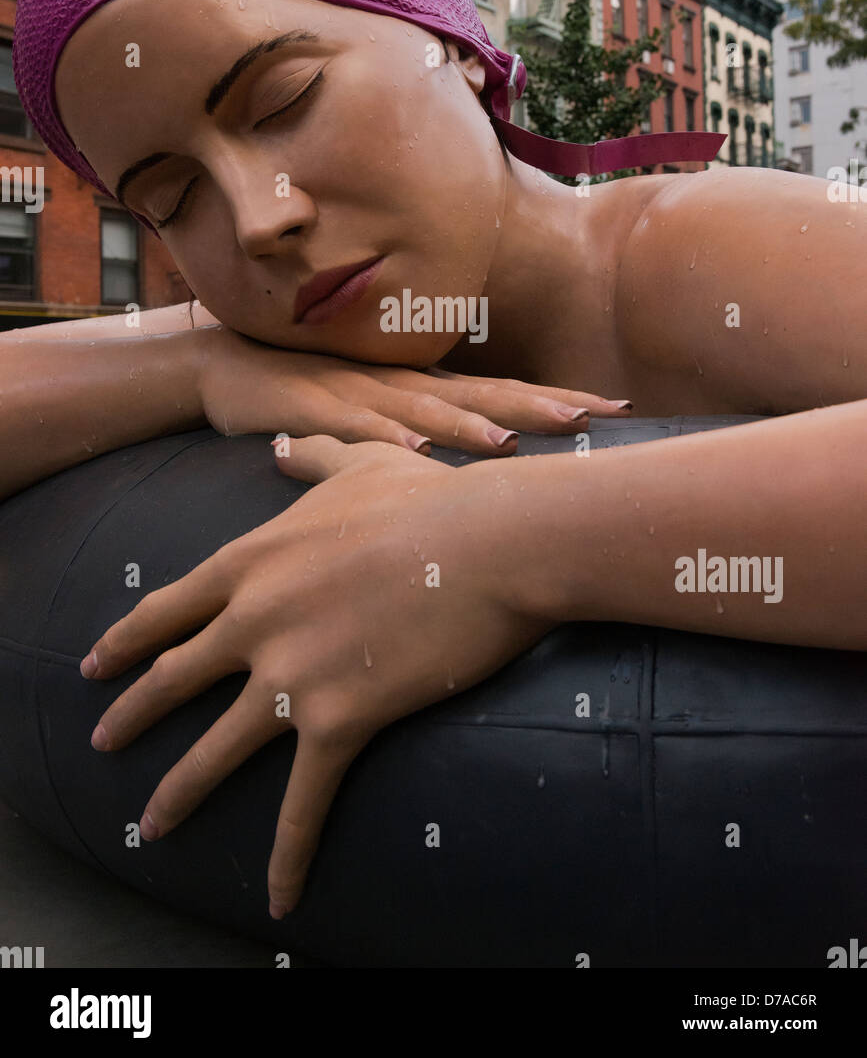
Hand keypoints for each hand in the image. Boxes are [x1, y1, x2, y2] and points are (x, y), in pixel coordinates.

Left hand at [80, 436, 552, 915]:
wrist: (489, 541)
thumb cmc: (429, 497)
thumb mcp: (359, 464)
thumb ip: (310, 460)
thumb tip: (280, 449)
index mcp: (253, 562)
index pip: (170, 608)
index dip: (126, 640)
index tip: (93, 665)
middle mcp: (254, 620)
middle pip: (173, 677)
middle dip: (132, 712)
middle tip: (101, 739)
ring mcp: (290, 674)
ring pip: (214, 749)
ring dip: (178, 793)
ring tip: (152, 825)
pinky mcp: (339, 720)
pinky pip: (302, 803)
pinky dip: (287, 855)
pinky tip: (278, 895)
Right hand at [194, 321, 631, 454]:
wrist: (222, 365)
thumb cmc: (308, 395)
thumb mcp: (374, 416)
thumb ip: (421, 435)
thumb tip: (482, 466)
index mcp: (419, 390)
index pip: (499, 393)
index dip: (554, 399)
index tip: (617, 408)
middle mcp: (398, 386)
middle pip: (478, 395)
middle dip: (538, 405)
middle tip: (597, 415)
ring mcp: (356, 394)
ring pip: (422, 410)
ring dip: (467, 427)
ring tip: (513, 442)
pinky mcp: (311, 408)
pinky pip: (352, 428)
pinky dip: (384, 438)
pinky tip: (413, 452)